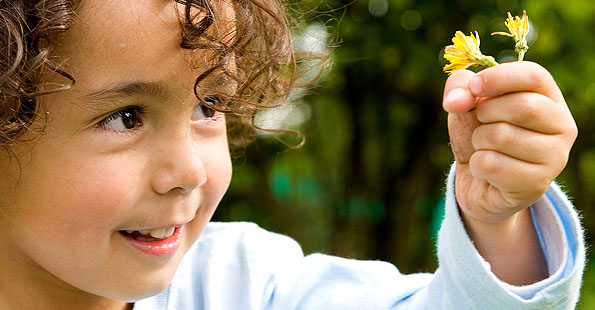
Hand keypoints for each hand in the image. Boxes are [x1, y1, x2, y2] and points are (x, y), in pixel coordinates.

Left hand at [443, 62, 576, 223]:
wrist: (477, 180)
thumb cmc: (479, 133)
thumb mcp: (467, 102)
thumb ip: (460, 86)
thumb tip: (455, 101)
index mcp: (549, 97)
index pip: (533, 75)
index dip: (498, 77)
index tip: (474, 87)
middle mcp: (562, 126)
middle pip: (521, 107)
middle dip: (486, 113)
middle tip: (481, 123)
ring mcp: (554, 158)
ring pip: (502, 137)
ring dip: (479, 141)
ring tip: (485, 148)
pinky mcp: (536, 184)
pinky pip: (491, 164)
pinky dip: (476, 165)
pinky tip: (486, 171)